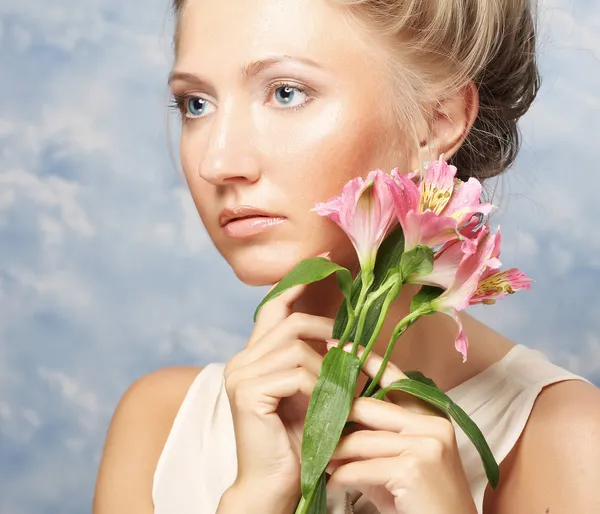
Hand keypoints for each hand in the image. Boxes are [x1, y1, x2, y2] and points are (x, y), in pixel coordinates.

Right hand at [223, 281, 333, 509]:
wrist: (273, 486)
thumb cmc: (296, 442)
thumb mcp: (309, 395)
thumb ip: (315, 364)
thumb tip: (345, 340)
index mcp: (253, 358)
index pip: (272, 309)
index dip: (296, 284)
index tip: (323, 262)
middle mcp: (241, 361)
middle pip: (289, 323)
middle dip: (326, 330)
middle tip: (352, 348)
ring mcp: (241, 374)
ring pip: (295, 345)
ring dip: (328, 364)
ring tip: (346, 387)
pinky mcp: (247, 392)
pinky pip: (295, 370)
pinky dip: (319, 384)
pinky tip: (327, 403)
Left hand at [326, 345, 476, 513]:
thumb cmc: (422, 501)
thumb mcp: (400, 463)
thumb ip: (374, 440)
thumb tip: (337, 425)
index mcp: (431, 416)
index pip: (394, 378)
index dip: (365, 360)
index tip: (338, 346)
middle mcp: (432, 424)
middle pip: (369, 408)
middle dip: (337, 415)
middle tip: (310, 414)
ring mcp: (426, 444)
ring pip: (361, 440)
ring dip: (335, 453)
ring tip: (319, 461)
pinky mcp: (414, 468)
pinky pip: (362, 466)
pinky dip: (342, 476)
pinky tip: (333, 483)